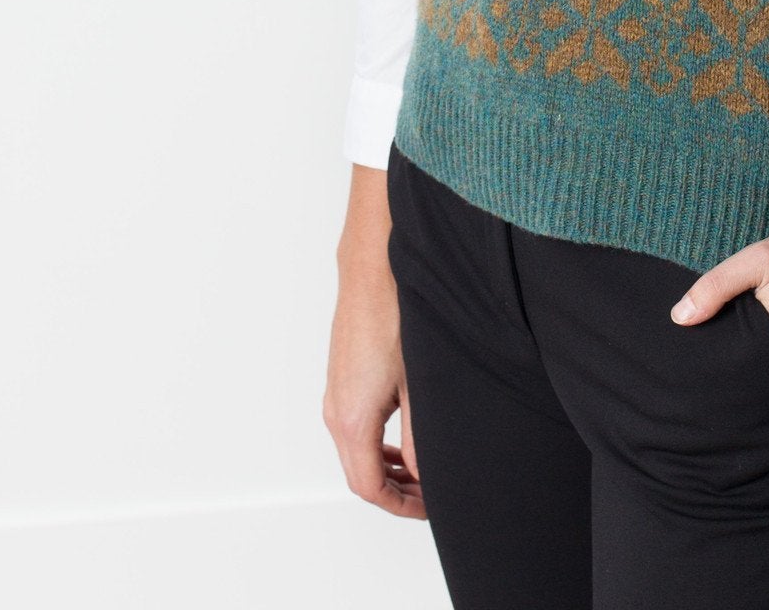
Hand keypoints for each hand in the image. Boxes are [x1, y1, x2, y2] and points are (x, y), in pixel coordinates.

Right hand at [324, 164, 424, 518]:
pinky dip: (378, 441)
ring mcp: (335, 389)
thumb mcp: (421, 383)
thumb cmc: (396, 311)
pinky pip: (355, 424)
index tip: (433, 506)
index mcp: (352, 419)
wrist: (374, 261)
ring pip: (356, 449)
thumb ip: (422, 437)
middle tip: (433, 492)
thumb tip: (429, 475)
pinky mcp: (341, 372)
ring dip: (387, 465)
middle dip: (397, 490)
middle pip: (360, 473)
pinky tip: (405, 432)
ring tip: (423, 467)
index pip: (370, 488)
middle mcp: (335, 409)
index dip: (403, 507)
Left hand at [668, 189, 768, 385]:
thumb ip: (718, 286)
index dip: (712, 374)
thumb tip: (680, 317)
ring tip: (750, 367)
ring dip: (763, 380)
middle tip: (720, 373)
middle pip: (752, 386)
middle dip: (735, 381)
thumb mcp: (762, 257)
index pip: (729, 373)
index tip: (695, 374)